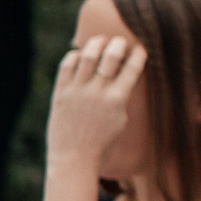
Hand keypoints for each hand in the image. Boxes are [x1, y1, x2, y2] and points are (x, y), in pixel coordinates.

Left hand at [47, 34, 146, 169]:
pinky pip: (66, 65)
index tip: (140, 48)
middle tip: (121, 42)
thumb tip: (122, 76)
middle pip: (111, 56)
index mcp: (117, 99)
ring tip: (101, 41)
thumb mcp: (121, 120)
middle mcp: (97, 92)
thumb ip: (121, 97)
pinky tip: (79, 55)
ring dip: (96, 44)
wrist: (74, 158)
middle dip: (119, 44)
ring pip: (87, 55)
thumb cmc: (102, 143)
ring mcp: (77, 91)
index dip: (139, 54)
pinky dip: (74, 55)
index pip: (132, 68)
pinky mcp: (60, 93)